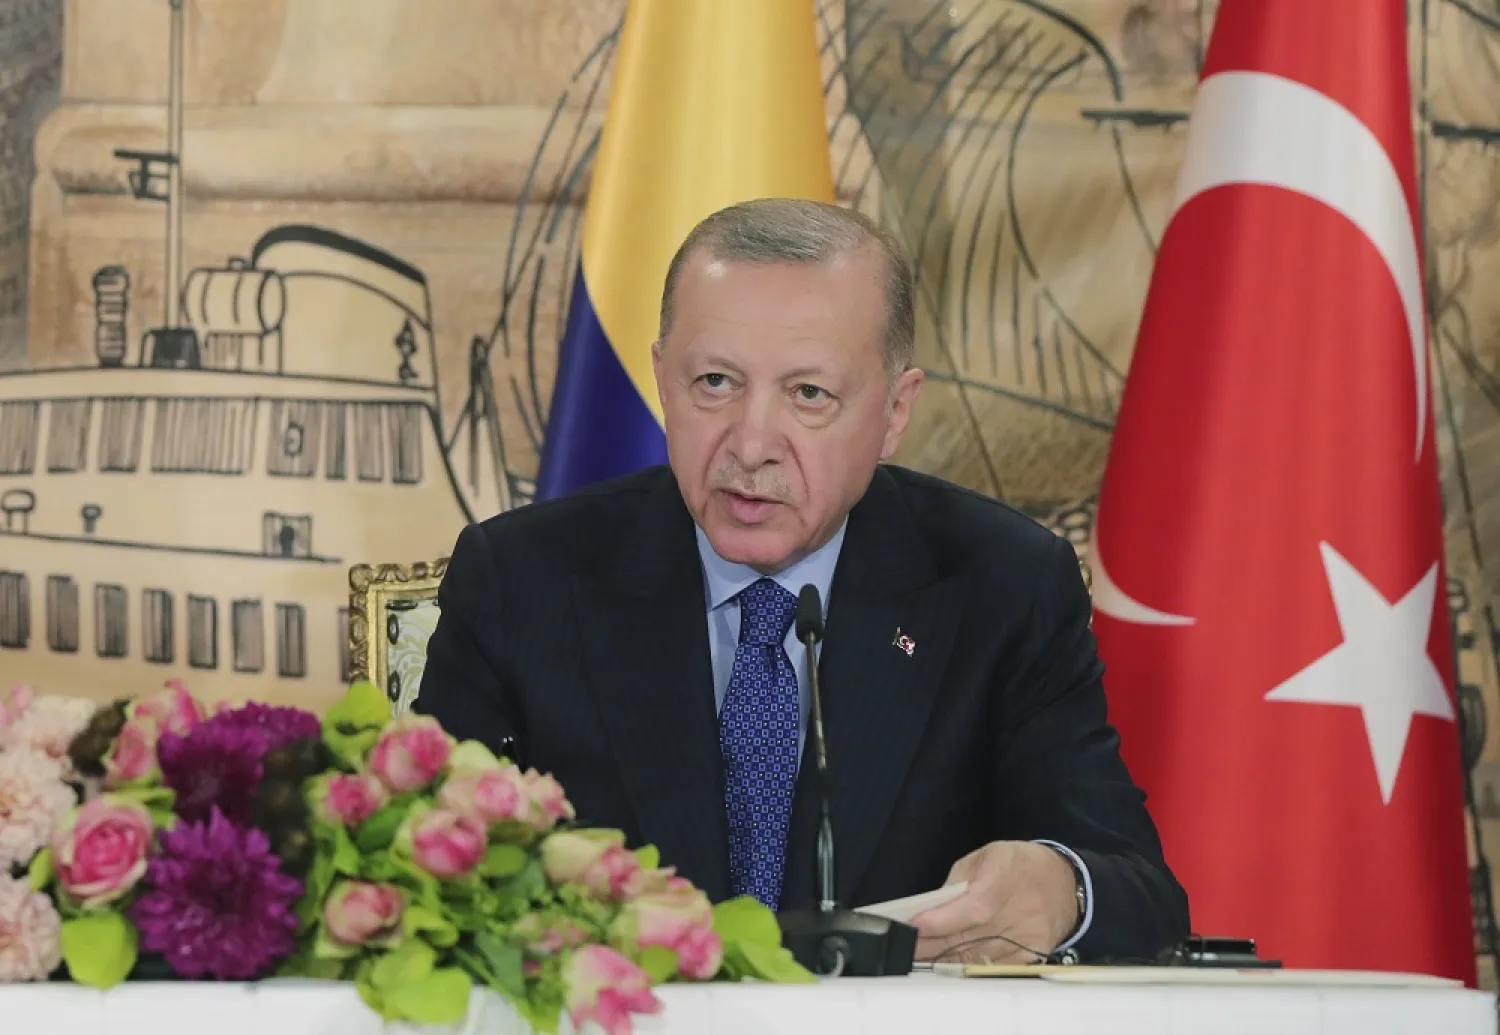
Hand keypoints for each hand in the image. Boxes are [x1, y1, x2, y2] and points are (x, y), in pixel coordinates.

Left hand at [910, 841, 1078, 963]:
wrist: (1065, 883)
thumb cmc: (1019, 864)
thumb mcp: (986, 856)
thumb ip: (958, 882)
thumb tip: (932, 909)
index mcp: (1008, 874)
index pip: (974, 906)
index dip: (942, 920)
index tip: (915, 926)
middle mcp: (1023, 909)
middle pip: (972, 936)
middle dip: (933, 943)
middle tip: (906, 945)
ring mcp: (1031, 936)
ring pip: (980, 956)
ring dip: (946, 958)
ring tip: (921, 954)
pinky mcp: (1034, 954)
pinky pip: (995, 966)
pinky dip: (969, 965)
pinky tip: (949, 962)